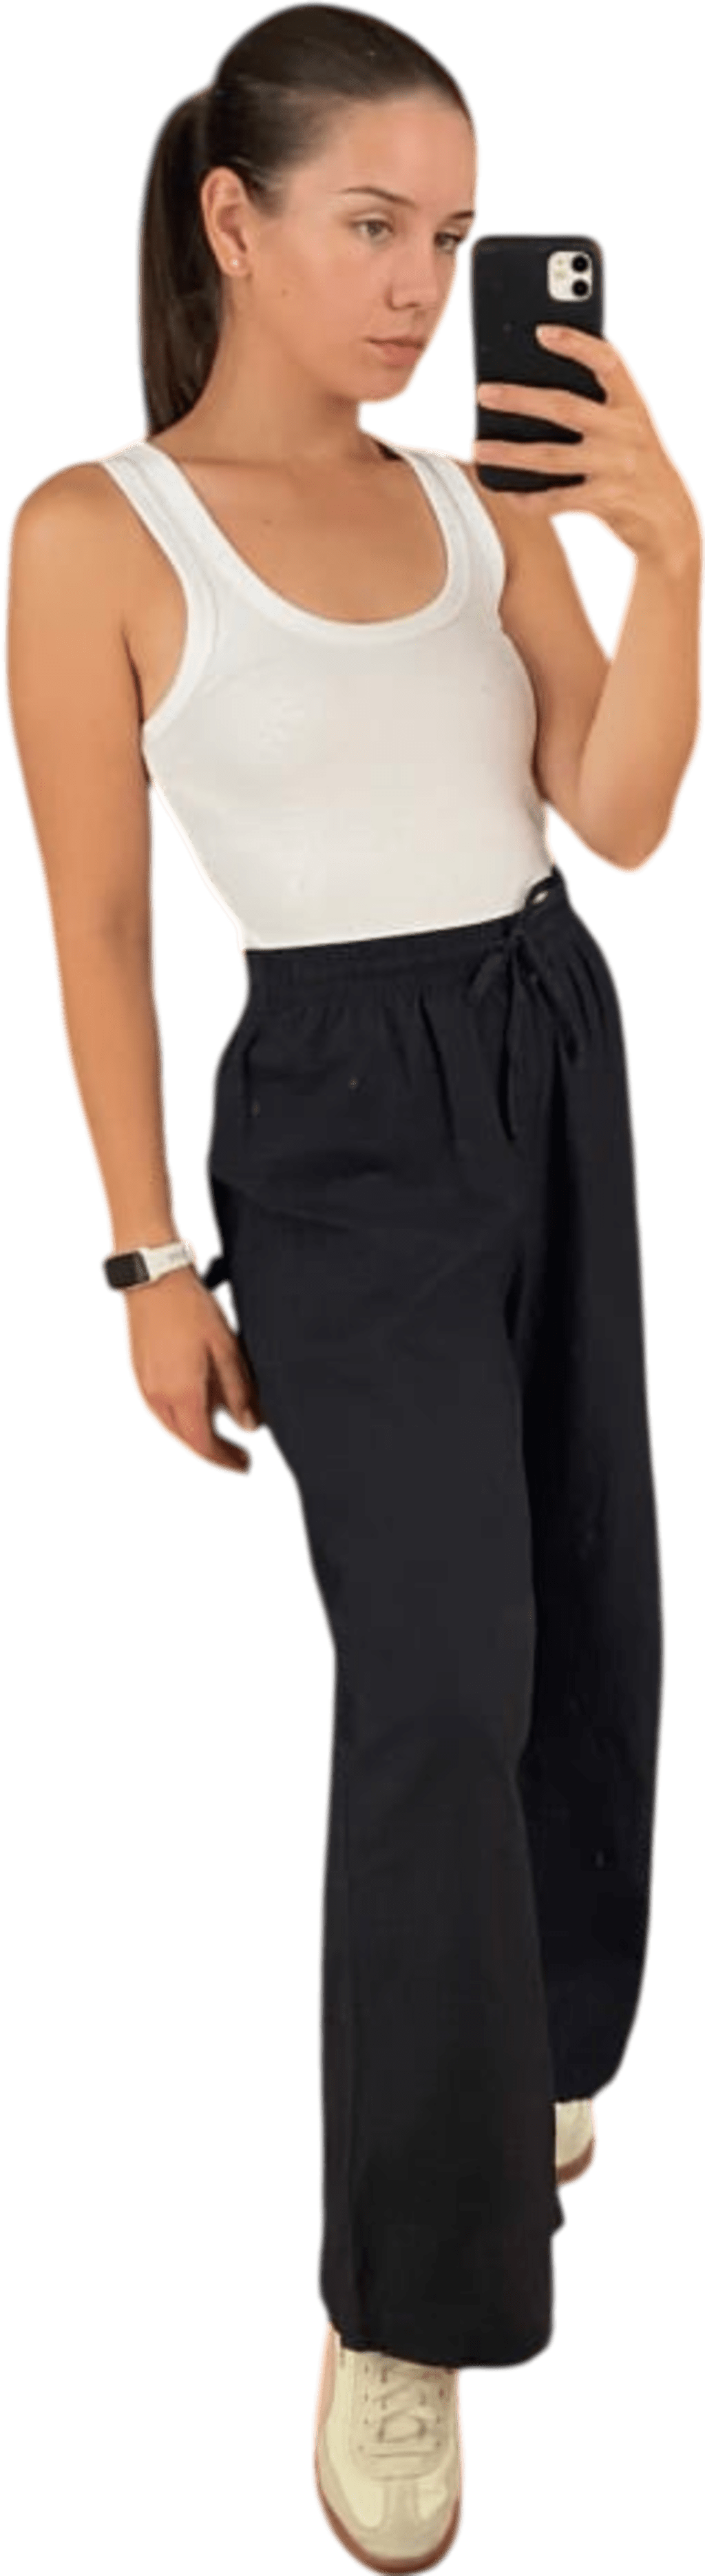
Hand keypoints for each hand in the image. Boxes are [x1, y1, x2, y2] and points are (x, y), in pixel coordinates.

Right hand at [121, 1263, 261, 1475]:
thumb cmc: (192, 1311)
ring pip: (174, 1431)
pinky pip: (162, 1414)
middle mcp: (159, 1402)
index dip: (228, 1462)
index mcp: (183, 1397)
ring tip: (223, 1434)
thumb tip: (250, 1428)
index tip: (249, 1465)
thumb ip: (239, 1394)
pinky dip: (183, 1422)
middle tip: (241, 1455)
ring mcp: (144, 1391)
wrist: (153, 1281)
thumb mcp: (227, 1351)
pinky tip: (198, 1411)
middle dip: (216, 1454)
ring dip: (199, 1438)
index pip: (206, 1448)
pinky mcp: (139, 1379)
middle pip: (189, 1444)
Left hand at [470, 323, 704, 567]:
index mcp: (633, 402)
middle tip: (481, 392)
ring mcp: (616, 467)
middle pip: (564, 407)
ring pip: (551, 457)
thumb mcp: (627, 425)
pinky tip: (503, 489)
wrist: (669, 518)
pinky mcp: (606, 502)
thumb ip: (596, 402)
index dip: (576, 344)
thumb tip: (529, 384)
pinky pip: (556, 500)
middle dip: (519, 398)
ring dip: (509, 452)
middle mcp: (626, 431)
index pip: (608, 362)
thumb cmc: (634, 460)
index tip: (541, 330)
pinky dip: (527, 497)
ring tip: (476, 447)